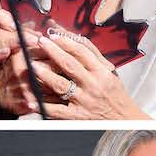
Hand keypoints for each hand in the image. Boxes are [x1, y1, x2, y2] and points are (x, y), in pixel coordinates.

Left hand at [32, 31, 150, 119]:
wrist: (124, 120)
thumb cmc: (114, 94)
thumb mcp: (109, 72)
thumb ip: (93, 55)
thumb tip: (73, 38)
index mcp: (102, 72)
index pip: (82, 52)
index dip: (66, 42)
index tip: (53, 35)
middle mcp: (93, 85)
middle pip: (70, 65)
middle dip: (53, 52)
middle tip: (40, 42)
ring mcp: (84, 101)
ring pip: (61, 86)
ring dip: (45, 75)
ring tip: (33, 66)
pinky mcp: (77, 117)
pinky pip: (57, 111)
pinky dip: (43, 106)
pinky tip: (32, 101)